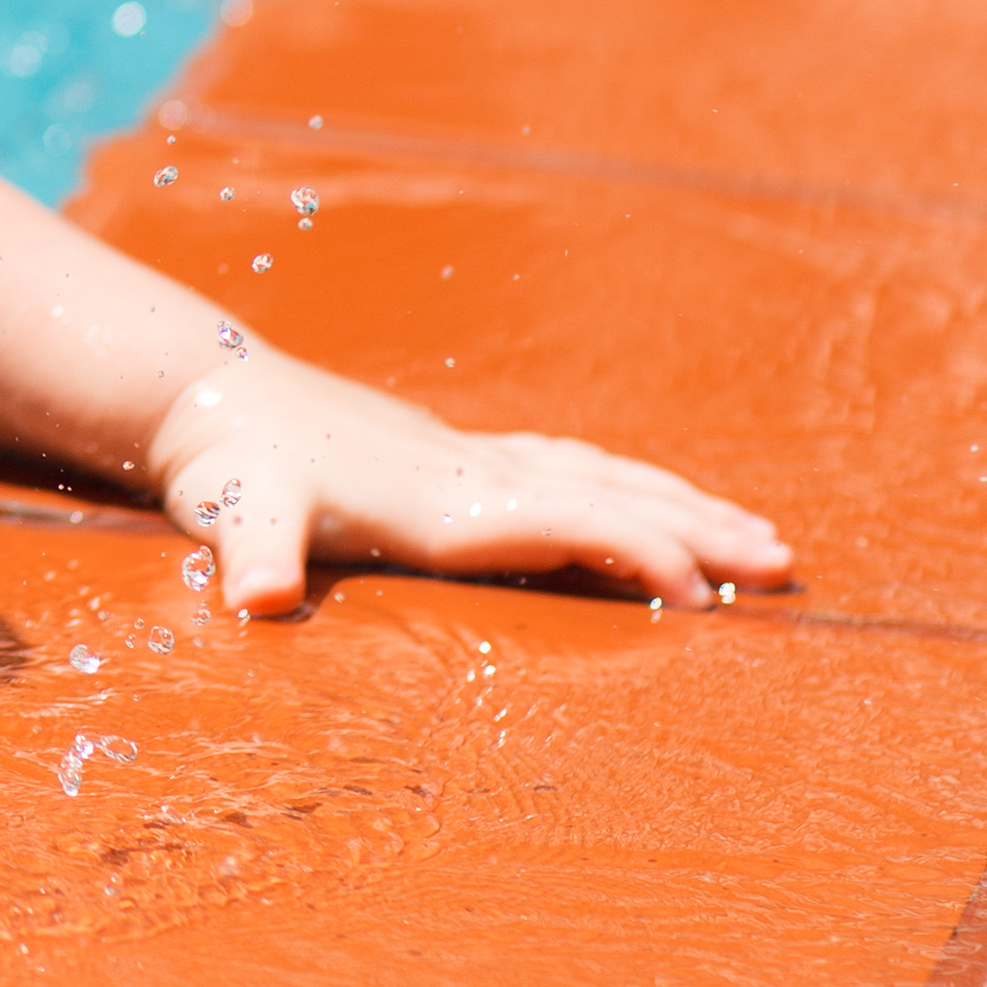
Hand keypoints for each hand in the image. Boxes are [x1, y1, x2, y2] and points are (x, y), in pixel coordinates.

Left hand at [145, 352, 793, 614]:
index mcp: (441, 500)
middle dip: (697, 529)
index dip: (634, 550)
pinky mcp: (447, 454)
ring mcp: (463, 458)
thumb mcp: (235, 515)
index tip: (704, 590)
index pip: (564, 522)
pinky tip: (643, 494)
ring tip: (755, 533)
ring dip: (678, 503)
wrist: (202, 388)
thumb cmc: (225, 464)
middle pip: (608, 496)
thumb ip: (252, 555)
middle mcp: (468, 475)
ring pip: (597, 477)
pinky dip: (621, 484)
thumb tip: (256, 597)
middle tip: (784, 562)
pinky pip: (563, 468)